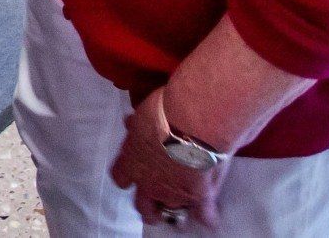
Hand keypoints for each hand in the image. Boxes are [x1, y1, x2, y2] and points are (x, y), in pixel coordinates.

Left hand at [109, 88, 229, 229]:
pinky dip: (206, 216)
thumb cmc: (164, 111)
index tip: (133, 174)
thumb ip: (137, 127)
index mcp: (132, 162)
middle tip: (154, 203)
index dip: (128, 176)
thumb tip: (130, 123)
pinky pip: (203, 216)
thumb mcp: (142, 116)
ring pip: (170, 214)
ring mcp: (173, 193)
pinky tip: (208, 217)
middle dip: (147, 206)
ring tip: (180, 211)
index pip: (120, 177)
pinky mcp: (198, 197)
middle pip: (142, 205)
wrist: (192, 122)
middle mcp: (149, 183)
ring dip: (175, 211)